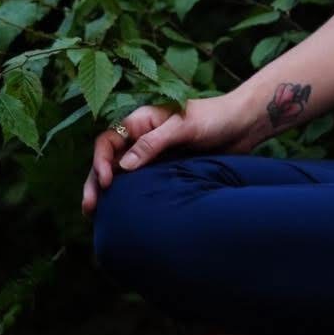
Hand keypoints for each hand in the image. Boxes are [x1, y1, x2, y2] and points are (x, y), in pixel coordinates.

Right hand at [81, 91, 255, 218]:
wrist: (245, 125)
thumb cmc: (215, 118)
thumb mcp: (184, 126)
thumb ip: (154, 143)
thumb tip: (123, 167)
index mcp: (142, 121)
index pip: (109, 140)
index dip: (101, 161)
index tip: (106, 181)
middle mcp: (143, 138)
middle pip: (110, 161)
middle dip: (95, 183)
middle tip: (89, 208)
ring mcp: (154, 156)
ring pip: (123, 175)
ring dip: (109, 193)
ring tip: (97, 216)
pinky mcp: (168, 170)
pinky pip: (143, 184)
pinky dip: (131, 197)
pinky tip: (124, 214)